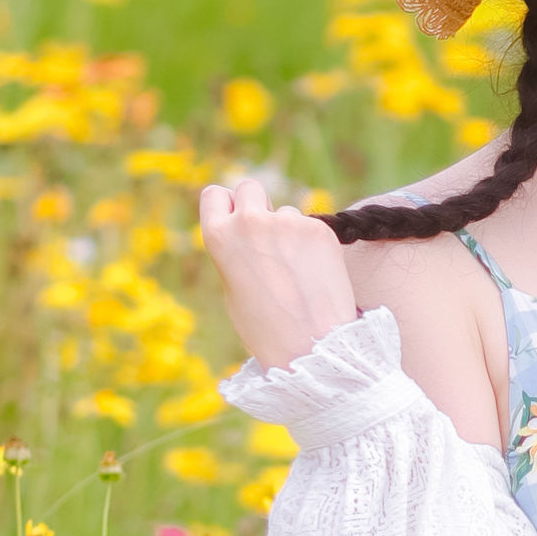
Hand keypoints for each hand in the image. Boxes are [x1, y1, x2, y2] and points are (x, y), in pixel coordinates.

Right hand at [198, 175, 358, 369]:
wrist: (311, 348)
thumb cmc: (266, 328)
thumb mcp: (233, 287)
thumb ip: (236, 250)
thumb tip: (246, 229)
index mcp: (219, 237)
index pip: (215, 193)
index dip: (227, 206)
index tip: (236, 219)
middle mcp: (250, 221)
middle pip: (250, 187)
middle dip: (258, 205)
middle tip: (268, 237)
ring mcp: (288, 221)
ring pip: (286, 211)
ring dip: (289, 231)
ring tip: (296, 273)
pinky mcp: (321, 228)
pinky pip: (311, 227)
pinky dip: (313, 244)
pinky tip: (315, 275)